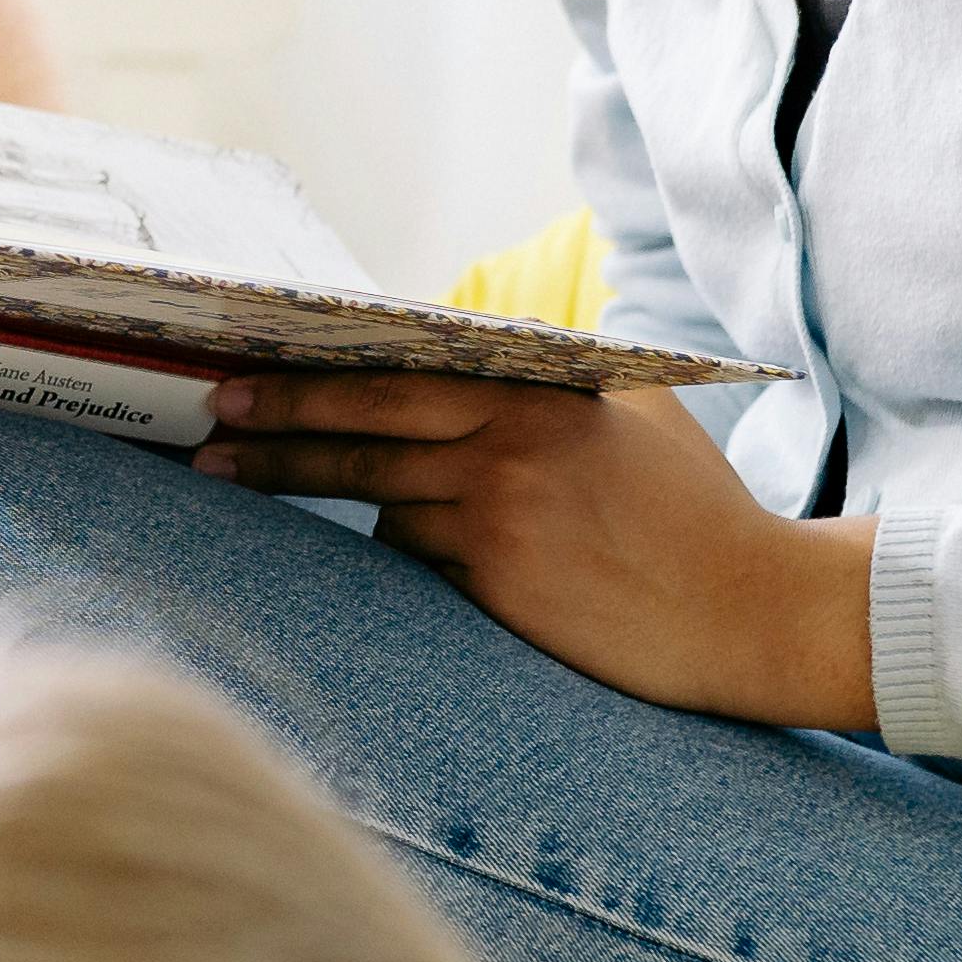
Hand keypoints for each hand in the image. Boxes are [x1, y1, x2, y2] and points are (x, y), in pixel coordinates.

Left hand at [194, 376, 879, 730]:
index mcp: (539, 395)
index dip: (313, 379)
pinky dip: (416, 556)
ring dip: (337, 497)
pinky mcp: (499, 587)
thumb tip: (482, 349)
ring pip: (383, 504)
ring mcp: (500, 520)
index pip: (397, 376)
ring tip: (249, 482)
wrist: (753, 612)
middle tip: (208, 431)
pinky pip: (421, 563)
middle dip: (273, 433)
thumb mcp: (638, 414)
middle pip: (362, 434)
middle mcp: (510, 449)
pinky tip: (432, 556)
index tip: (245, 377)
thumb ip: (559, 382)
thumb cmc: (700, 513)